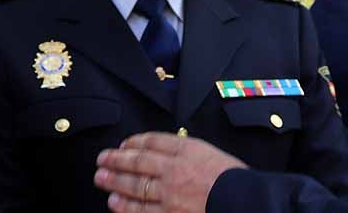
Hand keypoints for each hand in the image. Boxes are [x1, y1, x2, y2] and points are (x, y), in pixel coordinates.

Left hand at [95, 132, 246, 212]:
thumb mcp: (211, 153)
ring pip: (135, 186)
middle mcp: (174, 169)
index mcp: (186, 149)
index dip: (134, 141)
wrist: (246, 202)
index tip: (123, 144)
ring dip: (115, 182)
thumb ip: (187, 150)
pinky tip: (115, 203)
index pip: (153, 141)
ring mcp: (170, 194)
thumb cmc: (234, 178)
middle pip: (138, 161)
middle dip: (116, 160)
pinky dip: (126, 207)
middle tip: (101, 159)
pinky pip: (143, 210)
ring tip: (101, 179)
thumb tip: (163, 149)